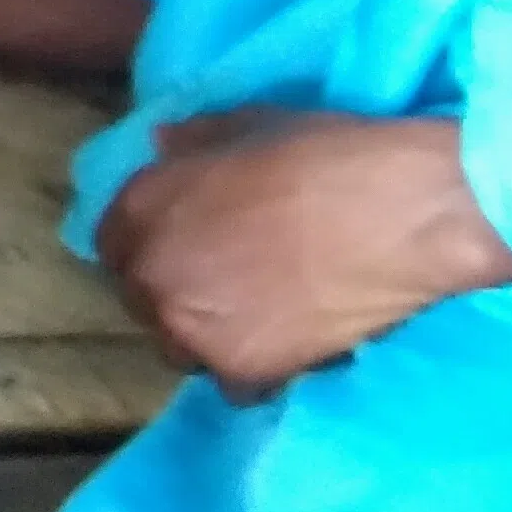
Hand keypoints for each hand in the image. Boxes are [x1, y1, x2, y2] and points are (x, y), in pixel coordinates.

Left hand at [90, 109, 511, 398]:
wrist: (397, 214)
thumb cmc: (327, 156)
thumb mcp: (249, 127)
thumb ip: (192, 143)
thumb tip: (159, 146)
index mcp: (142, 206)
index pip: (114, 243)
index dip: (152, 246)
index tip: (187, 249)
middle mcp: (151, 272)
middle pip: (145, 298)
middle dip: (178, 291)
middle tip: (231, 283)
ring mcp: (190, 328)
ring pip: (181, 346)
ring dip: (209, 335)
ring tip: (262, 316)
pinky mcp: (240, 371)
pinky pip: (232, 384)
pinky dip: (256, 372)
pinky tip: (290, 346)